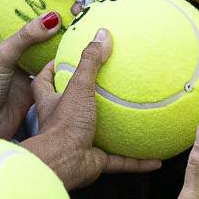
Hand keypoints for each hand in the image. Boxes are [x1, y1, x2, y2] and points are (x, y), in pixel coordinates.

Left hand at [24, 28, 162, 189]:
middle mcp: (63, 123)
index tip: (62, 58)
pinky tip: (155, 160)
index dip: (50, 69)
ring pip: (96, 134)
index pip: (43, 81)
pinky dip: (137, 161)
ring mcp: (79, 142)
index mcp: (51, 103)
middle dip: (81, 98)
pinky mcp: (95, 160)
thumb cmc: (64, 125)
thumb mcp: (78, 87)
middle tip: (104, 85)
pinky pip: (120, 161)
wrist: (64, 163)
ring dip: (112, 131)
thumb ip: (90, 61)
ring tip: (132, 121)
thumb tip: (103, 35)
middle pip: (68, 106)